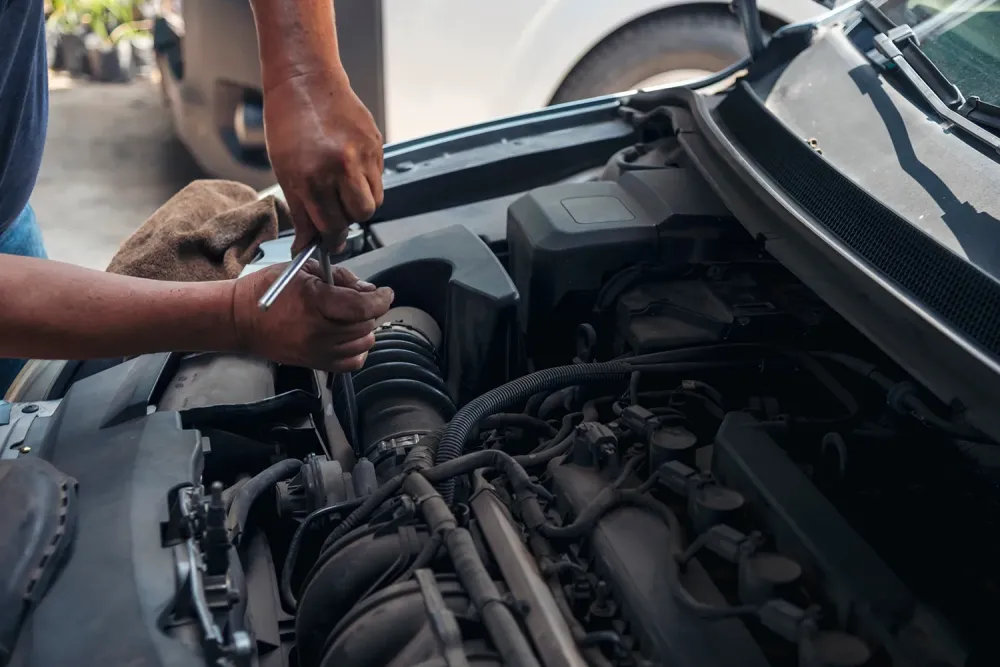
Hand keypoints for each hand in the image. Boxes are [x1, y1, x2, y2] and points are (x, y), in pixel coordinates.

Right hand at [232, 261, 392, 371]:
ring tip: (350, 317)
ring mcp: (317, 351)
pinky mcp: (314, 364)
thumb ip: (341, 277)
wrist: (240, 320)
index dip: (381, 299)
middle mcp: (318, 330)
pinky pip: (352, 363)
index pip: (363, 306)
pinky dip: (357, 350)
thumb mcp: (304, 271)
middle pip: (365, 324)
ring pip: (363, 343)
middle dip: (369, 310)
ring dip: (364, 329)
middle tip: (360, 300)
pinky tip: (348, 337)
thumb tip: (368, 289)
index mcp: (315, 302)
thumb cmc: (267, 290)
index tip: (385, 293)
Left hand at [263, 69, 383, 254]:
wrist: (306, 81)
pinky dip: (366, 181)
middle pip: (359, 216)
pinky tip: (349, 167)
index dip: (330, 237)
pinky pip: (378, 178)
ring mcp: (363, 155)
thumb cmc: (289, 122)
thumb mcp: (284, 171)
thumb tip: (307, 244)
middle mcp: (341, 167)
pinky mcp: (377, 145)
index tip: (327, 239)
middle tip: (334, 210)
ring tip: (342, 186)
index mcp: (313, 176)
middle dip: (347, 218)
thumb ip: (300, 212)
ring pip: (374, 200)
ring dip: (360, 201)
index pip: (331, 225)